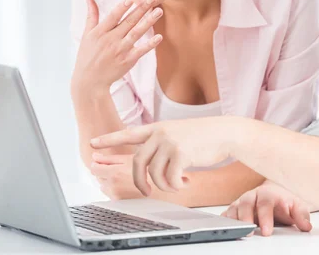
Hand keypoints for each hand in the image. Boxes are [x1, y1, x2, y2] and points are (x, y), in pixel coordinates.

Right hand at [71, 0, 162, 92]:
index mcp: (100, 32)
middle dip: (141, 9)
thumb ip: (91, 16)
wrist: (90, 81)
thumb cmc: (87, 55)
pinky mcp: (128, 60)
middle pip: (128, 22)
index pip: (112, 17)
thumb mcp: (87, 35)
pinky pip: (141, 50)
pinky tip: (159, 37)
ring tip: (159, 11)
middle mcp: (110, 40)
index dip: (122, 8)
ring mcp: (120, 50)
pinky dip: (150, 44)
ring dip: (149, 21)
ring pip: (136, 33)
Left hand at [90, 117, 238, 195]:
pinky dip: (175, 186)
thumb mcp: (179, 134)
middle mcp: (160, 133)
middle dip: (139, 181)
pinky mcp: (181, 153)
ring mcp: (170, 142)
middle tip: (146, 191)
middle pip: (137, 162)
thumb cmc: (205, 136)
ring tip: (176, 184)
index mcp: (158, 127)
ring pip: (153, 173)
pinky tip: (186, 182)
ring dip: (163, 185)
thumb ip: (162, 143)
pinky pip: (169, 178)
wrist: (226, 133)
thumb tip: (149, 163)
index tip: (93, 145)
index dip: (109, 140)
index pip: (128, 134)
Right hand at [221, 181, 311, 235]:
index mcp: (268, 194)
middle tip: (249, 233)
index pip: (265, 203)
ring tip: (235, 233)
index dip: (265, 217)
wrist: (275, 193)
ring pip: (233, 209)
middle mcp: (252, 196)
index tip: (266, 231)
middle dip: (246, 219)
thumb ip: (301, 215)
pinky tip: (225, 230)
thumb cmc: (284, 202)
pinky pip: (226, 215)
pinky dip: (224, 222)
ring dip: (233, 221)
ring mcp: (241, 202)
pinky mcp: (234, 210)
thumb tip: (306, 226)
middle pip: (245, 204)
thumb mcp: (297, 206)